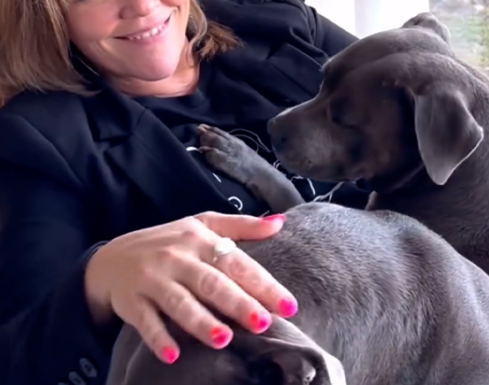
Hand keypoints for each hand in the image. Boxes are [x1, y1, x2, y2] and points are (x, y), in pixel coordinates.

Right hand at [83, 212, 296, 363]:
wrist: (109, 258)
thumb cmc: (168, 243)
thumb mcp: (201, 225)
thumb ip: (241, 226)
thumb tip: (280, 223)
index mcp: (200, 240)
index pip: (238, 263)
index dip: (264, 284)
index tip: (288, 306)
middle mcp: (177, 258)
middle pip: (211, 283)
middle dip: (238, 304)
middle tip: (261, 324)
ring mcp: (152, 279)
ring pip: (179, 303)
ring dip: (201, 322)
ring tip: (224, 340)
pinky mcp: (130, 301)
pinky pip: (145, 322)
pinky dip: (158, 339)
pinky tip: (174, 355)